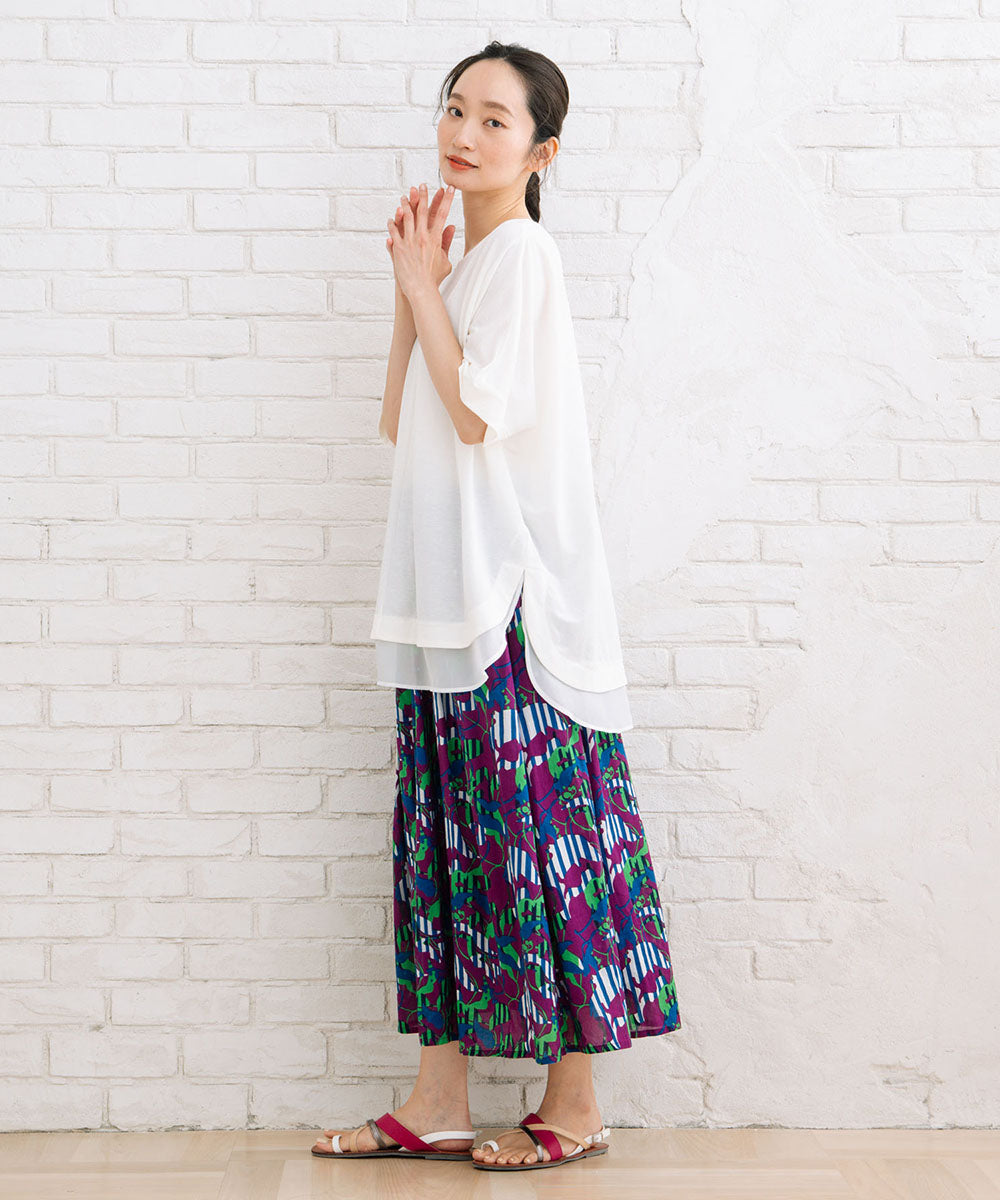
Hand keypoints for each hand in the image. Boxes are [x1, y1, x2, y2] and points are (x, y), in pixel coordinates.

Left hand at [386, 182, 456, 299]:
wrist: (421, 288)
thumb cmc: (434, 278)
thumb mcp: (445, 260)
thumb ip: (446, 242)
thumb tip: (451, 228)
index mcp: (435, 239)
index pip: (442, 214)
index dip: (446, 200)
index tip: (449, 189)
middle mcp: (422, 236)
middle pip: (423, 211)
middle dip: (423, 196)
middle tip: (422, 185)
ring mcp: (409, 241)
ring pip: (407, 217)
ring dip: (406, 205)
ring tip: (405, 197)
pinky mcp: (398, 247)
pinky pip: (394, 231)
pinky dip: (393, 223)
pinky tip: (391, 218)